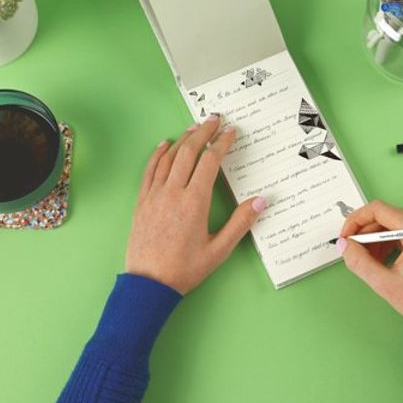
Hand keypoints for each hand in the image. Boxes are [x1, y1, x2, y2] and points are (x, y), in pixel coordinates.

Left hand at [126, 116, 265, 294]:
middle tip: (214, 119)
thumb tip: (261, 201)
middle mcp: (173, 193)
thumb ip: (240, 223)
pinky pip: (150, 170)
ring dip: (183, 139)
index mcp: (194, 202)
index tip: (231, 131)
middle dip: (203, 132)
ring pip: (169, 158)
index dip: (222, 143)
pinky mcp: (142, 201)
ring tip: (194, 127)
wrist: (148, 283)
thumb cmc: (184, 269)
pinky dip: (158, 154)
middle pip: (189, 152)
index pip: (210, 162)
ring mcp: (155, 195)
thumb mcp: (219, 250)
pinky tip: (164, 145)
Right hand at [337, 200, 402, 328]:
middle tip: (352, 248)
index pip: (379, 209)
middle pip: (385, 215)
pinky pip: (402, 233)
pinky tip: (380, 260)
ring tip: (367, 259)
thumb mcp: (384, 283)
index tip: (346, 235)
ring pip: (392, 224)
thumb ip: (359, 261)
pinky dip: (387, 243)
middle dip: (365, 231)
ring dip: (375, 238)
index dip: (356, 220)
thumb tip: (344, 245)